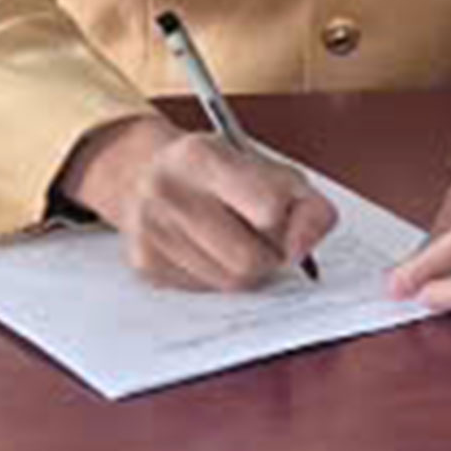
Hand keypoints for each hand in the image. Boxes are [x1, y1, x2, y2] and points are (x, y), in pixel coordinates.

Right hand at [58, 114, 338, 290]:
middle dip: (269, 257)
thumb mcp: (268, 167)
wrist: (145, 172)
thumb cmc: (219, 170)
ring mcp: (151, 232)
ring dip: (246, 271)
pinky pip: (206, 294)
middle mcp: (169, 193)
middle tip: (263, 236)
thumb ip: (306, 204)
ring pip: (229, 284)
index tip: (287, 218)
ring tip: (235, 240)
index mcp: (202, 156)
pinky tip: (209, 250)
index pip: (269, 208)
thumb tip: (304, 249)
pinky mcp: (144, 265)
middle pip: (249, 261)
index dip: (290, 222)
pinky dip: (219, 278)